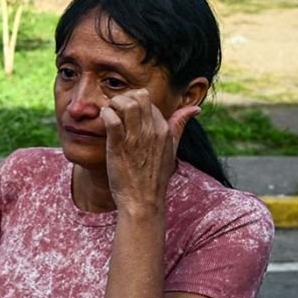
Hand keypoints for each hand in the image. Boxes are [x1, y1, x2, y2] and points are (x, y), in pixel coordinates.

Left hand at [100, 89, 199, 212]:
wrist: (142, 200)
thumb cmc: (154, 176)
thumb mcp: (171, 149)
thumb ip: (179, 126)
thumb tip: (195, 109)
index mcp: (164, 130)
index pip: (149, 102)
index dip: (135, 101)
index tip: (124, 110)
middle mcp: (152, 131)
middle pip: (140, 97)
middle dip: (124, 97)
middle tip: (114, 107)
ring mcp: (136, 138)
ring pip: (127, 104)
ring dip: (113, 103)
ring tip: (107, 111)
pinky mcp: (119, 146)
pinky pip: (112, 120)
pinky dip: (105, 114)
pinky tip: (102, 119)